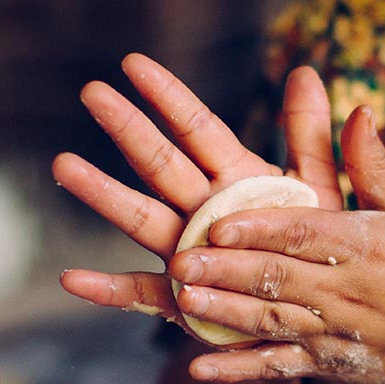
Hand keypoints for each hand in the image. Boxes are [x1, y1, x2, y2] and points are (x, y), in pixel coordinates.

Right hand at [55, 53, 343, 335]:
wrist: (310, 318)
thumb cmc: (313, 252)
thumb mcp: (318, 191)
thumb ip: (309, 137)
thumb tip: (303, 71)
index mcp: (236, 181)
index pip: (198, 130)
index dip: (169, 97)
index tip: (133, 64)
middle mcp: (203, 212)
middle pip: (161, 165)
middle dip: (128, 129)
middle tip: (91, 93)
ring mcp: (187, 253)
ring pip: (141, 219)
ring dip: (104, 194)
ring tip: (65, 166)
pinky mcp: (181, 300)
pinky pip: (140, 295)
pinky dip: (107, 290)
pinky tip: (73, 279)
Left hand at [170, 105, 384, 383]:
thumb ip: (373, 167)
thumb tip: (358, 110)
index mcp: (366, 248)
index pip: (304, 234)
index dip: (259, 229)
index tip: (218, 223)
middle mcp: (346, 292)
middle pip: (279, 279)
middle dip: (227, 270)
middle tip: (180, 260)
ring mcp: (333, 333)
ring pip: (272, 322)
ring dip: (225, 313)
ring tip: (183, 299)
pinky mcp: (324, 365)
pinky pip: (277, 368)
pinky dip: (238, 371)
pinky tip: (198, 370)